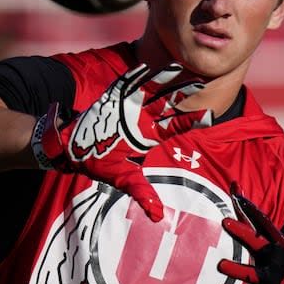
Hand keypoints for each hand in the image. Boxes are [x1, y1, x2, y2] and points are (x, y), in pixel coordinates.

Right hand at [30, 63, 211, 221]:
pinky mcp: (113, 97)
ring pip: (151, 89)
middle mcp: (143, 117)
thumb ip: (142, 193)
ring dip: (163, 79)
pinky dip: (135, 76)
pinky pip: (126, 83)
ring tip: (178, 68)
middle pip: (168, 103)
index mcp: (149, 135)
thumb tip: (158, 217)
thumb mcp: (124, 179)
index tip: (210, 116)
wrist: (73, 148)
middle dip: (183, 93)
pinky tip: (145, 66)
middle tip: (201, 83)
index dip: (191, 120)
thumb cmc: (100, 162)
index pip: (175, 126)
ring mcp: (129, 105)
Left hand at [217, 182, 283, 283]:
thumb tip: (234, 185)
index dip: (251, 209)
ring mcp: (270, 278)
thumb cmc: (279, 262)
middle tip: (224, 221)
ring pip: (250, 273)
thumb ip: (252, 221)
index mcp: (278, 244)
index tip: (237, 194)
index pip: (264, 223)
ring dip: (236, 269)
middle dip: (241, 232)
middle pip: (256, 243)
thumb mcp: (271, 243)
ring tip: (221, 265)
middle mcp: (275, 259)